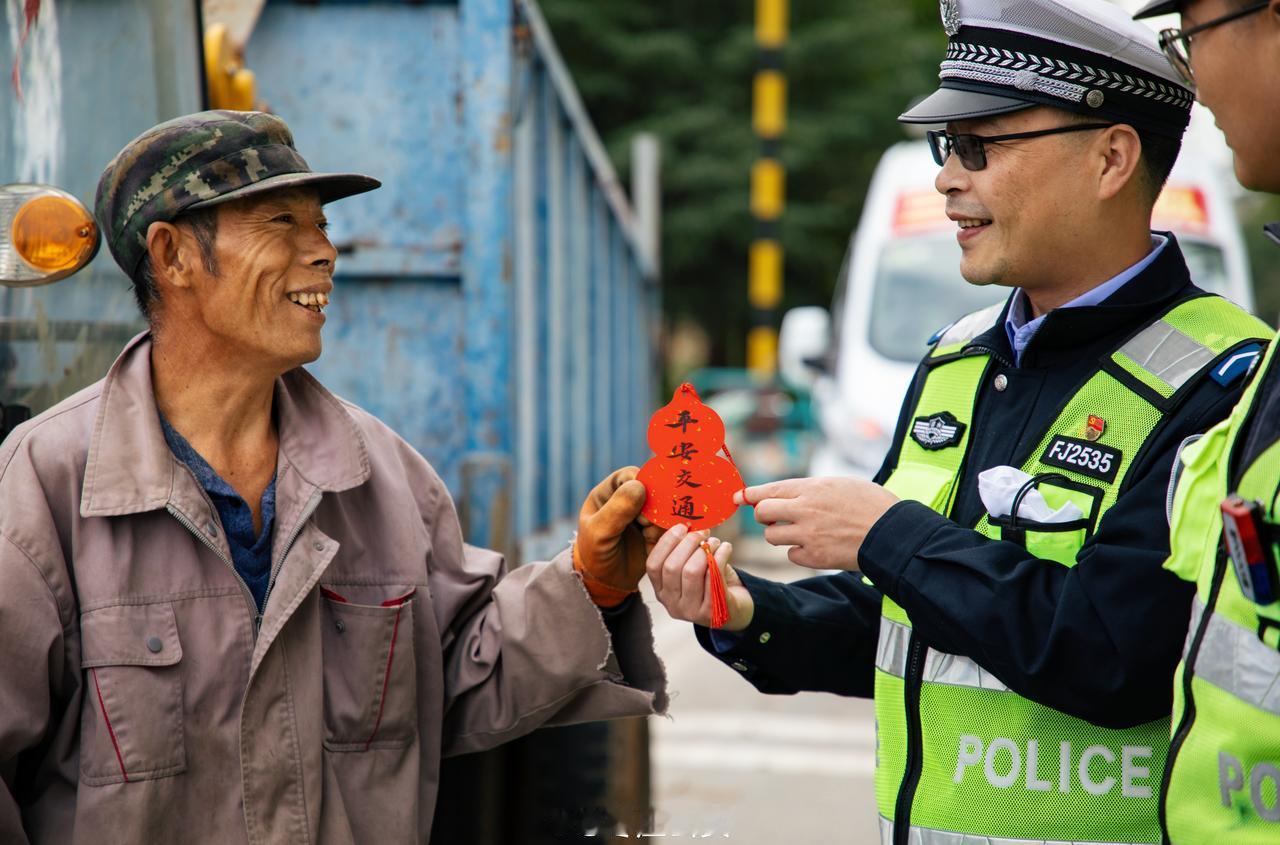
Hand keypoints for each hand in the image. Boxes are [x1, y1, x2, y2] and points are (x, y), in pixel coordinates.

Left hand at [573, 467, 663, 606]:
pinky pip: (669, 526)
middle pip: (652, 490)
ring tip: (647, 537)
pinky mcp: (656, 530)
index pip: (630, 475)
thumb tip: (639, 485)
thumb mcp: (599, 533)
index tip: (643, 502)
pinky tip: (650, 546)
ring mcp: (644, 515)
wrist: (605, 583)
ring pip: (664, 508)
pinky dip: (664, 536)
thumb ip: (617, 510)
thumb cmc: (594, 554)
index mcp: (610, 492)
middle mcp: (629, 500)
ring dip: (659, 523)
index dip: (641, 484)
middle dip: (654, 507)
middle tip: (646, 524)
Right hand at [646, 525, 752, 630]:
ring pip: (691, 571)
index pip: (653, 565)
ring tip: (715, 542)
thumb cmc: (710, 582)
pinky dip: (721, 556)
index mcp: (661, 591)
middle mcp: (672, 604)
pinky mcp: (711, 612)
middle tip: (702, 532)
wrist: (734, 609)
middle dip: (688, 543)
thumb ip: (681, 551)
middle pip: (672, 567)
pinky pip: (714, 577)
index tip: (682, 527)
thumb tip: (684, 525)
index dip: (666, 542)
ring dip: (705, 550)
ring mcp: (691, 611)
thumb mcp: (690, 568)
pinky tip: (726, 548)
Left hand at [735, 477, 898, 570]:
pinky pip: (791, 555)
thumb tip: (789, 493)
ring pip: (772, 536)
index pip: (769, 490)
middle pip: (763, 513)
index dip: (750, 494)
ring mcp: (808, 535)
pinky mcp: (814, 558)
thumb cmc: (872, 505)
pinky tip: (815, 547)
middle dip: (764, 516)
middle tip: (774, 518)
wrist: (893, 534)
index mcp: (812, 488)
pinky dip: (798, 552)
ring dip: (780, 535)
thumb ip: (812, 489)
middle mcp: (805, 510)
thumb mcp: (842, 484)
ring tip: (801, 532)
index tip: (738, 497)